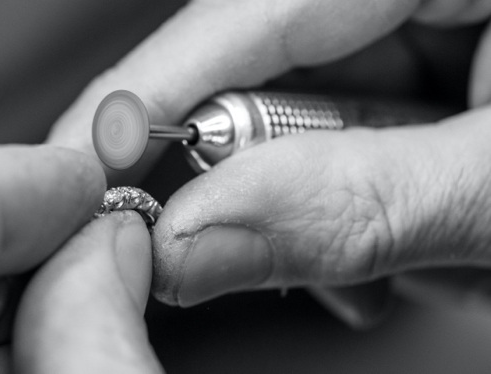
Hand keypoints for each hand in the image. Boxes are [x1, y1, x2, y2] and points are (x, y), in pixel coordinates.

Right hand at [46, 1, 490, 311]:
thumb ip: (352, 206)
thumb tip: (192, 235)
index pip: (261, 5)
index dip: (158, 82)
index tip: (90, 157)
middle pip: (275, 73)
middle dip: (259, 176)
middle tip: (235, 250)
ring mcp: (433, 39)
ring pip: (310, 126)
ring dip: (327, 213)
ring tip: (407, 264)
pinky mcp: (435, 90)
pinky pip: (353, 147)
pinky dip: (362, 214)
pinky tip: (417, 250)